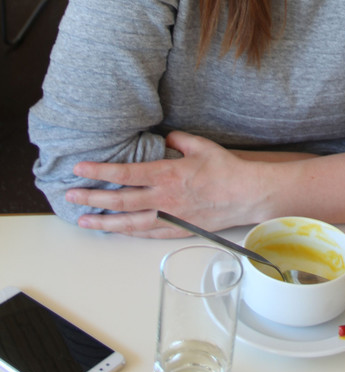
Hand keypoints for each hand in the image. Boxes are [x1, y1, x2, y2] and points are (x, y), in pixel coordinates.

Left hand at [64, 130, 262, 236]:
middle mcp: (163, 198)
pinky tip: (117, 231)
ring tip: (84, 220)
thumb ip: (178, 139)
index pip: (125, 173)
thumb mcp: (201, 145)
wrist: (246, 195)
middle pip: (120, 200)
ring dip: (104, 221)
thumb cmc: (225, 169)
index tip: (80, 168)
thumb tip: (164, 139)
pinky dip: (129, 232)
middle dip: (92, 197)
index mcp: (166, 174)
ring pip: (129, 222)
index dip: (100, 171)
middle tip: (71, 196)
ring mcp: (169, 216)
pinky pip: (147, 233)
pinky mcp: (177, 229)